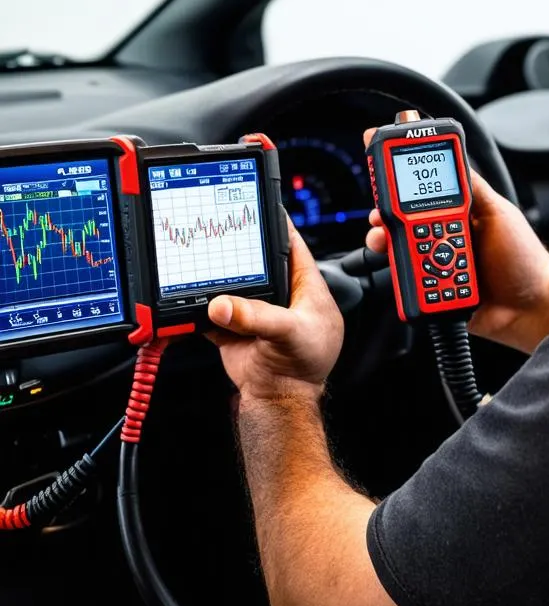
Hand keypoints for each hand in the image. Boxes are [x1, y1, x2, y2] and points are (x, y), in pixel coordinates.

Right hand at [205, 220, 343, 402]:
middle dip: (236, 249)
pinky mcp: (233, 326)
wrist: (278, 400)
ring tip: (196, 263)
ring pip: (230, 283)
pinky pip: (210, 310)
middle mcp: (280, 294)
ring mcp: (255, 310)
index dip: (277, 225)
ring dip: (213, 279)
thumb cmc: (304, 365)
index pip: (291, 246)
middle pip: (255, 261)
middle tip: (215, 232)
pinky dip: (196, 307)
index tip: (258, 205)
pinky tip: (185, 297)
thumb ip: (259, 317)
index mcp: (305, 287)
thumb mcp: (290, 334)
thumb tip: (223, 305)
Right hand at [363, 129, 548, 352]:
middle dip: (385, 220)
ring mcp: (434, 264)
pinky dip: (406, 282)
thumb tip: (455, 160)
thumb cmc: (523, 260)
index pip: (420, 195)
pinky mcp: (430, 292)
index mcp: (457, 215)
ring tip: (402, 249)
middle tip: (382, 218)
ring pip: (398, 253)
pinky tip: (416, 278)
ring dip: (393, 250)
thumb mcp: (499, 213)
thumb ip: (475, 188)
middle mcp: (441, 237)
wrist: (531, 307)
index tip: (383, 178)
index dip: (399, 188)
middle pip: (399, 224)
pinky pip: (408, 285)